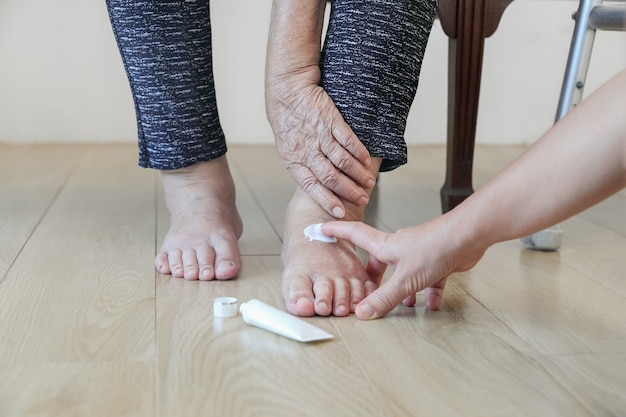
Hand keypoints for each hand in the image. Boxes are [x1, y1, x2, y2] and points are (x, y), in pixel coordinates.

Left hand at [266, 82, 375, 217]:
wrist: (288, 89)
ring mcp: (319, 134)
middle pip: (330, 176)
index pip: (310, 185)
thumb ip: (302, 165)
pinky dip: (359, 152)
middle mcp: (306, 149)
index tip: (339, 212)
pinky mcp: (330, 119)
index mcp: (292, 159)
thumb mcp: (288, 147)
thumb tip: (318, 186)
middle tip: (362, 200)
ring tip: (368, 183)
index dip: (326, 200)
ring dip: (357, 174)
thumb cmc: (287, 120)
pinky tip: (367, 161)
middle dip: (348, 191)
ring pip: (341, 160)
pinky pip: (347, 140)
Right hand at [321, 219, 486, 318]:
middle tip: (368, 289)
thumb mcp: (405, 279)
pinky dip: (428, 292)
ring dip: (403, 289)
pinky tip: (431, 304)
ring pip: (405, 273)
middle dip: (374, 277)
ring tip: (404, 305)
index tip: (322, 228)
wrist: (468, 237)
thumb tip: (363, 313)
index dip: (337, 232)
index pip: (355, 235)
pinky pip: (429, 280)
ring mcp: (419, 254)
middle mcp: (401, 248)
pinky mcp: (438, 261)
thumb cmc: (436, 247)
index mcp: (386, 246)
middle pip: (380, 261)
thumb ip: (384, 299)